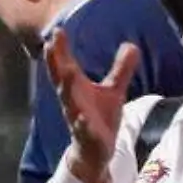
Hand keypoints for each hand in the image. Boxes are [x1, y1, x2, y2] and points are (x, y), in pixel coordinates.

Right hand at [46, 36, 140, 182]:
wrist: (95, 152)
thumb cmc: (99, 117)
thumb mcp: (113, 91)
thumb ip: (120, 69)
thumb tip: (132, 45)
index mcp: (76, 89)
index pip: (65, 65)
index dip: (60, 49)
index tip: (57, 30)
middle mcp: (72, 101)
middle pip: (62, 79)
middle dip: (56, 62)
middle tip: (51, 44)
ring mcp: (77, 119)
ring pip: (69, 102)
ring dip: (67, 87)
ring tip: (67, 71)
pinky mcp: (87, 136)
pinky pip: (83, 129)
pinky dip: (82, 123)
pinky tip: (83, 117)